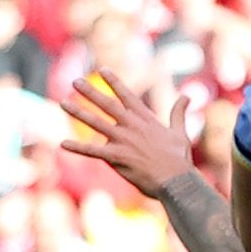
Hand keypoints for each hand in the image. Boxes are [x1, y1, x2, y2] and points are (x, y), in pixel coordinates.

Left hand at [62, 69, 203, 200]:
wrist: (177, 181)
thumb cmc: (180, 159)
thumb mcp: (180, 132)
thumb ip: (178, 113)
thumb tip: (187, 96)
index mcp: (146, 120)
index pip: (127, 96)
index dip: (114, 82)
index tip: (102, 70)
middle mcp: (132, 126)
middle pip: (107, 105)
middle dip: (91, 92)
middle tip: (76, 81)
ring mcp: (124, 141)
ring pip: (96, 123)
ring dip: (78, 113)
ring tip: (63, 103)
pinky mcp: (117, 157)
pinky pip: (93, 151)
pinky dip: (78, 147)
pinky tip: (63, 143)